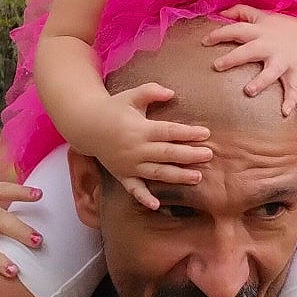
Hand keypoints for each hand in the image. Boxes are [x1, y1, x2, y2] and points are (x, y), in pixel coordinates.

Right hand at [90, 84, 212, 210]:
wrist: (87, 125)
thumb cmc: (114, 108)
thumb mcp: (132, 95)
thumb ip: (151, 91)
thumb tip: (171, 93)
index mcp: (140, 129)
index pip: (169, 132)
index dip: (188, 133)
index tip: (206, 134)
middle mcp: (136, 149)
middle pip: (168, 154)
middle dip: (190, 155)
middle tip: (209, 155)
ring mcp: (129, 164)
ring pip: (157, 173)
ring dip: (178, 176)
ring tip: (197, 177)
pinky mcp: (122, 175)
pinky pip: (133, 189)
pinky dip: (143, 198)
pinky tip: (156, 205)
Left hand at [204, 6, 296, 115]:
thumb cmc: (283, 29)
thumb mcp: (264, 16)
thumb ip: (242, 12)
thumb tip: (221, 12)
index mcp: (261, 32)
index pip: (238, 30)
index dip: (220, 34)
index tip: (205, 42)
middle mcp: (270, 46)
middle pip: (250, 51)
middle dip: (235, 58)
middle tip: (217, 65)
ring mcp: (283, 61)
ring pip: (271, 72)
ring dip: (261, 81)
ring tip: (249, 91)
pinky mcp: (295, 74)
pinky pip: (293, 89)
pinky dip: (290, 100)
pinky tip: (283, 112)